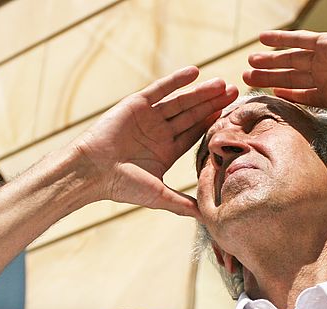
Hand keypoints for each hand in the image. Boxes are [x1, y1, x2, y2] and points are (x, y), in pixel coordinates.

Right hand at [76, 67, 237, 217]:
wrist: (92, 171)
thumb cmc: (122, 186)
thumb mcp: (158, 196)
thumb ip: (182, 204)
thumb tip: (207, 218)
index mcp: (166, 151)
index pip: (195, 134)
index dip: (213, 124)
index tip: (233, 116)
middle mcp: (159, 132)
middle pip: (192, 115)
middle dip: (213, 104)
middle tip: (235, 93)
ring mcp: (149, 117)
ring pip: (180, 101)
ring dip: (200, 92)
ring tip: (222, 83)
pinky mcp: (136, 104)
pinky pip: (160, 89)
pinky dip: (176, 80)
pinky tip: (194, 72)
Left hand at [243, 30, 326, 152]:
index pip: (301, 94)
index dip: (283, 94)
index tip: (266, 96)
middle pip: (290, 77)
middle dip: (269, 77)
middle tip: (248, 78)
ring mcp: (326, 59)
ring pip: (290, 59)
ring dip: (270, 60)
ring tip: (250, 61)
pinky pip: (299, 39)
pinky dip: (281, 39)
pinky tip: (262, 39)